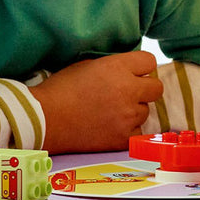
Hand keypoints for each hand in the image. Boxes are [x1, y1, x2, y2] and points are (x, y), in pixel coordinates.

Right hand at [32, 51, 164, 153]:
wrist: (43, 120)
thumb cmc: (60, 89)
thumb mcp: (89, 65)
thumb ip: (114, 66)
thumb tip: (130, 70)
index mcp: (118, 67)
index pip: (150, 61)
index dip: (141, 67)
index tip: (133, 73)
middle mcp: (127, 90)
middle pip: (156, 88)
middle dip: (144, 89)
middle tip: (128, 94)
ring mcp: (126, 116)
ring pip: (145, 111)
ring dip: (133, 111)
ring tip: (112, 112)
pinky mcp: (121, 138)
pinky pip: (137, 132)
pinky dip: (127, 131)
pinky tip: (111, 127)